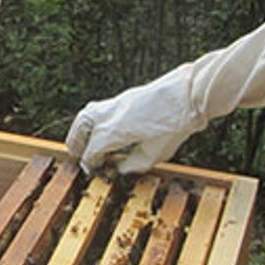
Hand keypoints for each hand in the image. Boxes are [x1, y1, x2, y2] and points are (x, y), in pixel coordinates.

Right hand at [65, 66, 201, 173]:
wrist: (189, 94)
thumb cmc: (175, 123)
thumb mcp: (156, 153)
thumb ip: (134, 164)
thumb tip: (122, 168)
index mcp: (113, 131)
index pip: (91, 150)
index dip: (89, 163)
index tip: (90, 170)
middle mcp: (109, 115)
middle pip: (82, 129)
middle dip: (76, 143)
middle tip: (76, 155)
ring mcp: (116, 103)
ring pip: (88, 114)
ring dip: (81, 128)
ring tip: (81, 139)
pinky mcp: (126, 97)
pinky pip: (100, 109)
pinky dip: (95, 120)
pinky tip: (103, 128)